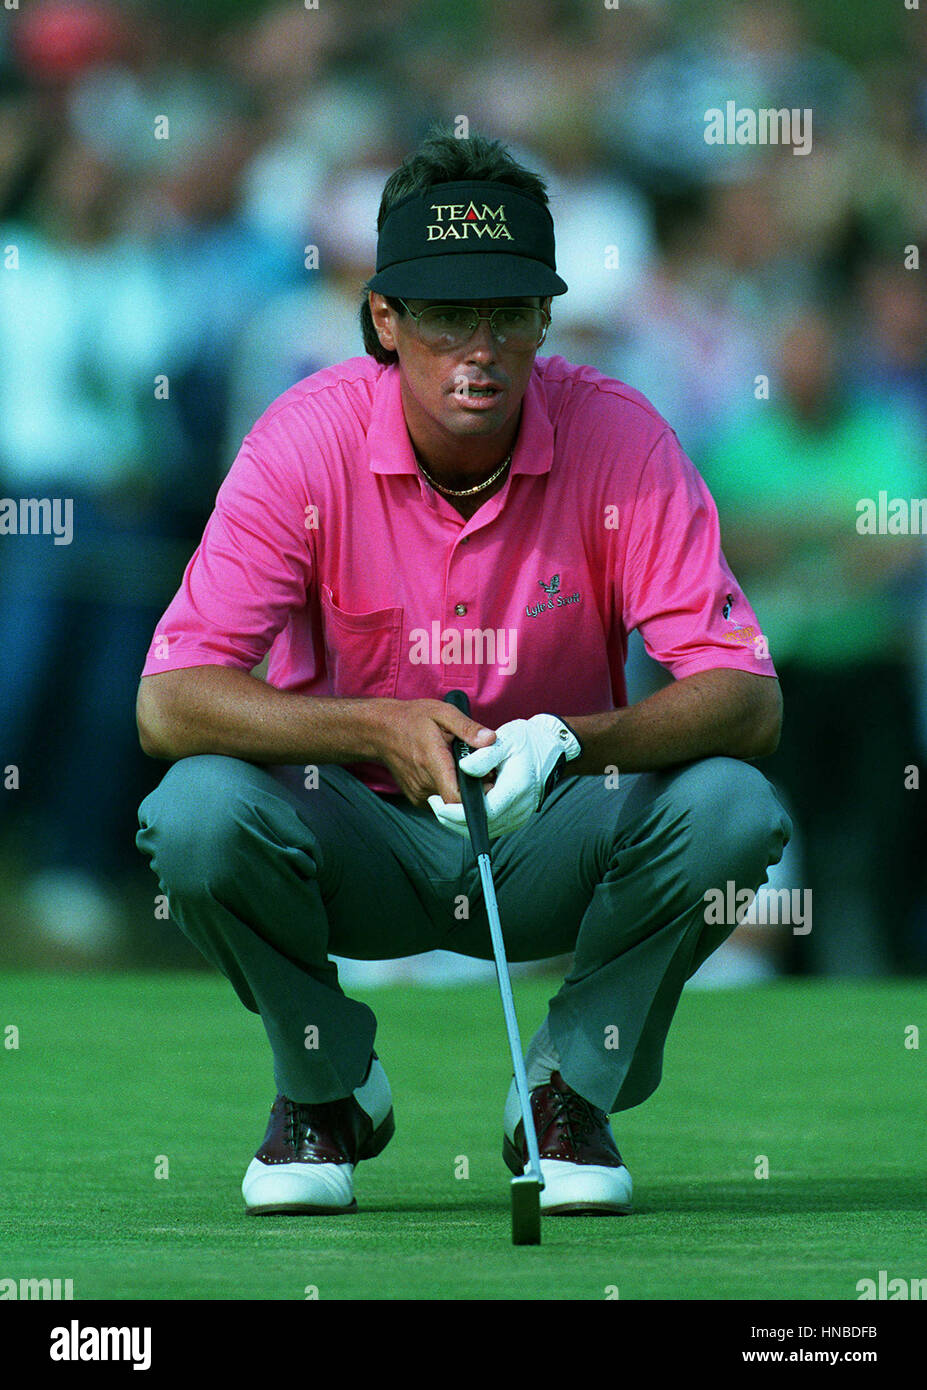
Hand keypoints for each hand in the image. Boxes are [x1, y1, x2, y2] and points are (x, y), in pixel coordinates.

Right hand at [371, 698, 495, 806]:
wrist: (381, 730)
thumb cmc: (413, 719)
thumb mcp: (443, 713)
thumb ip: (467, 727)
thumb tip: (491, 739)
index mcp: (434, 763)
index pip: (456, 799)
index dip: (476, 797)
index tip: (487, 783)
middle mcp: (424, 783)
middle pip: (459, 801)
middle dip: (474, 789)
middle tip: (482, 770)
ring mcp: (418, 793)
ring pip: (450, 801)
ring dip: (461, 790)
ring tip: (463, 768)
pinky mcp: (416, 798)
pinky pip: (440, 800)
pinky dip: (448, 790)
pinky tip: (449, 773)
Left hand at [427, 713, 581, 839]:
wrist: (547, 748)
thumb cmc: (525, 742)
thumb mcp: (505, 741)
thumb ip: (484, 755)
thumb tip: (464, 769)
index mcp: (517, 788)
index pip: (485, 812)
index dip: (458, 813)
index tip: (438, 804)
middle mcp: (520, 807)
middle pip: (482, 826)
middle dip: (453, 819)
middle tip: (434, 803)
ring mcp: (520, 815)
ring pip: (485, 830)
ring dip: (460, 822)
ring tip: (441, 806)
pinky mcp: (516, 818)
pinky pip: (491, 827)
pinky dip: (472, 822)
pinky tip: (458, 808)